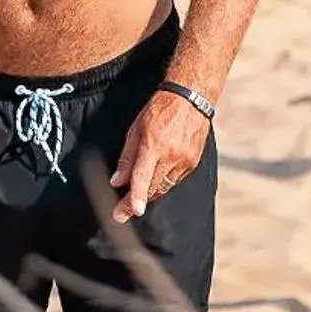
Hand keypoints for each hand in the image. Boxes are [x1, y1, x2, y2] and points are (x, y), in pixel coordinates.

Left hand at [109, 91, 210, 223]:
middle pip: (152, 188)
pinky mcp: (193, 162)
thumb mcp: (136, 129)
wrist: (190, 99)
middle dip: (136, 202)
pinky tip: (155, 181)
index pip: (142, 178)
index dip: (135, 197)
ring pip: (164, 187)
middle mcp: (171, 156)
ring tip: (136, 198)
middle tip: (122, 212)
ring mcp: (185, 161)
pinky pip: (175, 180)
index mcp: (154, 146)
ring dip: (150, 193)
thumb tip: (117, 180)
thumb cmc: (160, 109)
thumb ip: (127, 158)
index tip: (129, 213)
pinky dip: (163, 183)